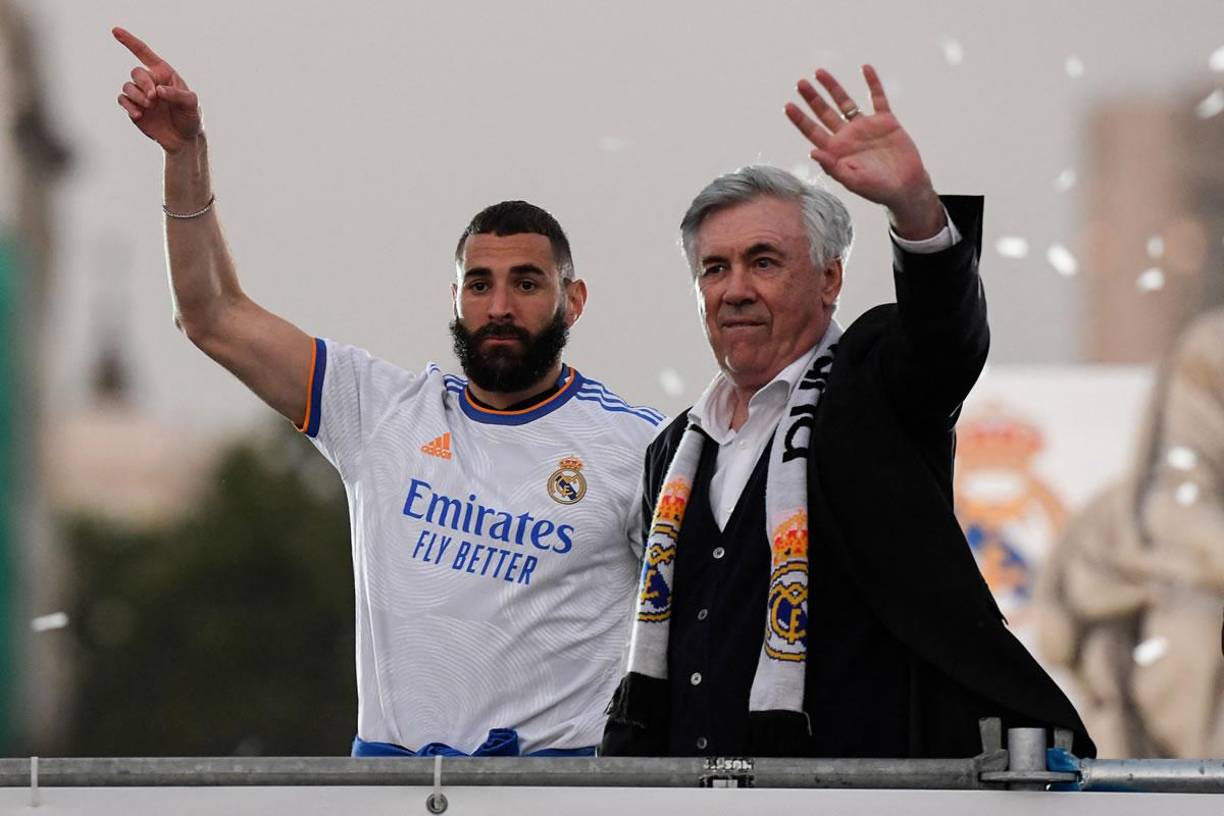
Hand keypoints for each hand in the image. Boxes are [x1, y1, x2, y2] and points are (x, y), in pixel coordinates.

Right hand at [113, 27, 201, 152]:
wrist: (183, 139)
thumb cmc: (190, 117)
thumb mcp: (191, 104)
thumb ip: (177, 94)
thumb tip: (159, 90)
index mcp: (164, 74)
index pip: (144, 54)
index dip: (130, 41)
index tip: (115, 30)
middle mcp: (150, 82)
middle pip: (136, 73)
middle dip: (144, 83)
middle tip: (154, 98)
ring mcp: (141, 95)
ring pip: (128, 86)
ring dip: (138, 96)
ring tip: (150, 107)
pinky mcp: (134, 108)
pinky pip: (123, 100)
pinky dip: (129, 106)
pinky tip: (139, 115)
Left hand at [785, 65, 942, 239]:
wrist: (905, 187)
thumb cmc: (876, 189)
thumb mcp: (852, 181)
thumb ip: (832, 167)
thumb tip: (812, 152)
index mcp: (836, 150)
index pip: (813, 131)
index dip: (800, 119)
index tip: (788, 105)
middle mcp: (847, 136)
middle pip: (825, 113)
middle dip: (813, 98)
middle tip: (800, 83)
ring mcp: (865, 127)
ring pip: (846, 102)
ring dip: (833, 87)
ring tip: (819, 72)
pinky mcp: (885, 121)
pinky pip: (878, 98)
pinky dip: (873, 83)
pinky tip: (865, 68)